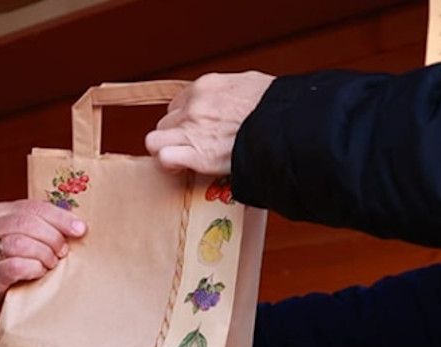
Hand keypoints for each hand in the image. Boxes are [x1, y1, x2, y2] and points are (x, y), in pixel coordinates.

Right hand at [0, 199, 85, 313]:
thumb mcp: (14, 233)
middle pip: (28, 223)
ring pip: (21, 243)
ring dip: (44, 253)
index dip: (60, 217)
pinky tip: (39, 272)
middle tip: (63, 251)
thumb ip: (37, 225)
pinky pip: (16, 266)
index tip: (80, 229)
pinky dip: (34, 268)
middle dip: (53, 237)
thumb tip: (75, 225)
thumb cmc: (3, 257)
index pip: (33, 207)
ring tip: (51, 262)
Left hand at [145, 71, 274, 175]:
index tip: (195, 129)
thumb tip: (233, 97)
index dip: (185, 118)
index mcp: (206, 86)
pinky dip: (169, 165)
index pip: (178, 103)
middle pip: (166, 122)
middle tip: (191, 146)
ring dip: (166, 150)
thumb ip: (231, 91)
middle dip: (176, 135)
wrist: (285, 126)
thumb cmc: (275, 106)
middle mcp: (194, 106)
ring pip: (155, 140)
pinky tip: (180, 169)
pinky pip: (164, 158)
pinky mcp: (197, 155)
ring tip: (180, 158)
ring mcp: (193, 130)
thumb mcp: (250, 84)